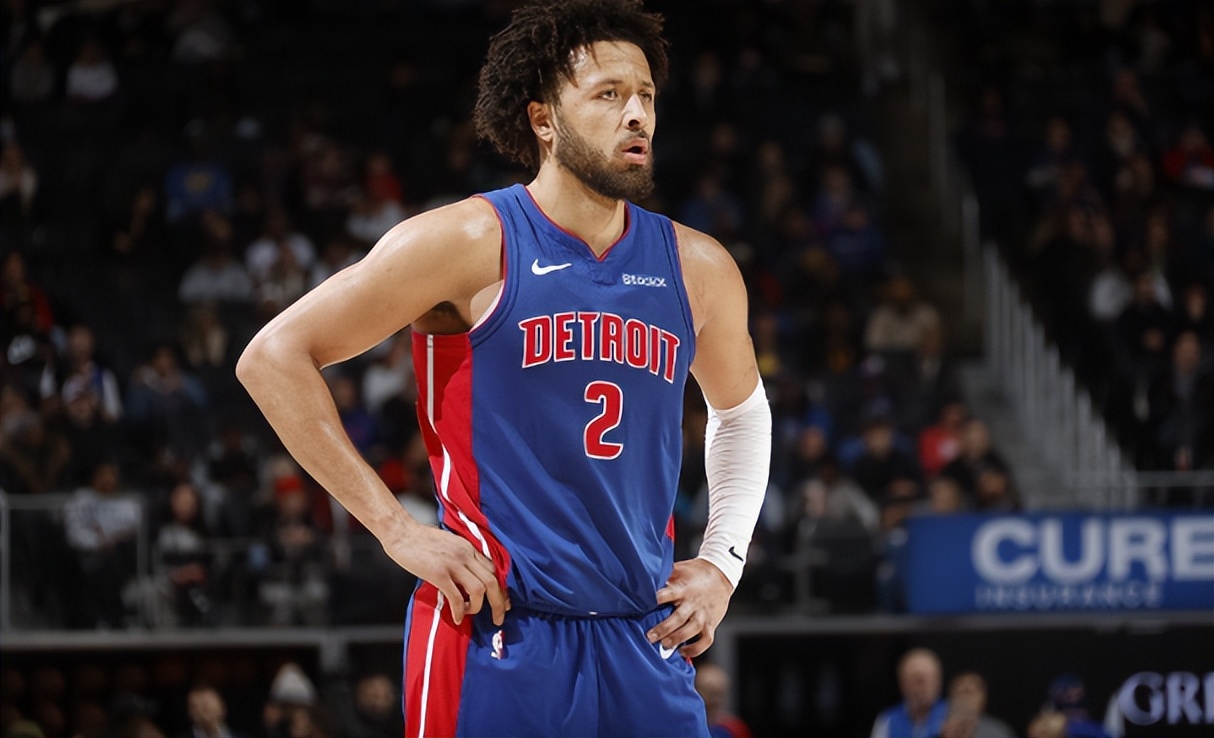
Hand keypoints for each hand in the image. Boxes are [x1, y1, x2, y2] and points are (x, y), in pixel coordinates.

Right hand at [380, 520, 508, 625]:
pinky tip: (456, 617)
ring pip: (479, 590)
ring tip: (469, 614)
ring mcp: (453, 563)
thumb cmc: (420, 539)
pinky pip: (456, 596)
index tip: (503, 603)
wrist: (400, 531)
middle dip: (499, 603)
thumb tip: (466, 578)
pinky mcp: (439, 573)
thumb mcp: (449, 544)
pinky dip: (459, 610)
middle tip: (498, 618)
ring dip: (478, 607)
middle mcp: (465, 554)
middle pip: (492, 581)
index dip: (501, 589)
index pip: (493, 570)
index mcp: (468, 547)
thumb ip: (460, 558)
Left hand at [648, 558, 732, 658]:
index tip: (645, 606)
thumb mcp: (680, 569)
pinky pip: (706, 640)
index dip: (657, 600)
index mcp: (684, 589)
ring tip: (665, 645)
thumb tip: (646, 577)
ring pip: (691, 630)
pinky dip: (695, 649)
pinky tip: (683, 652)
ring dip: (677, 639)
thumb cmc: (697, 572)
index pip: (669, 594)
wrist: (722, 575)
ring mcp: (703, 615)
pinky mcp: (711, 624)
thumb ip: (665, 575)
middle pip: (678, 618)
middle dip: (664, 629)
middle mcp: (694, 603)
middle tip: (650, 637)